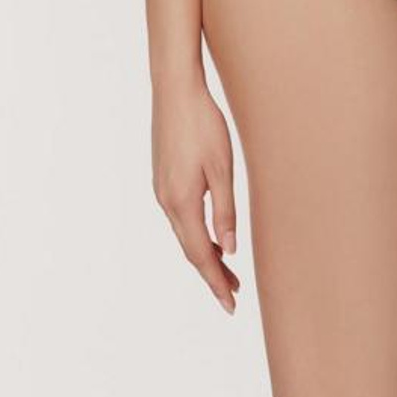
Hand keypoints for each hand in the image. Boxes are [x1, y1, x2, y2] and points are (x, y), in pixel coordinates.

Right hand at [151, 78, 239, 312]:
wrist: (176, 92)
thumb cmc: (204, 126)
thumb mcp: (222, 169)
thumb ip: (225, 211)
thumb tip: (228, 249)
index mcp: (182, 202)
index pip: (200, 254)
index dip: (216, 281)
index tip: (231, 303)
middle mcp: (166, 201)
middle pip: (190, 248)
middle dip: (212, 273)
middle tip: (234, 293)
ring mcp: (162, 190)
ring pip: (184, 234)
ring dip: (205, 253)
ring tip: (227, 267)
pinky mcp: (163, 179)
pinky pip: (180, 217)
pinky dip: (196, 233)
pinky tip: (209, 234)